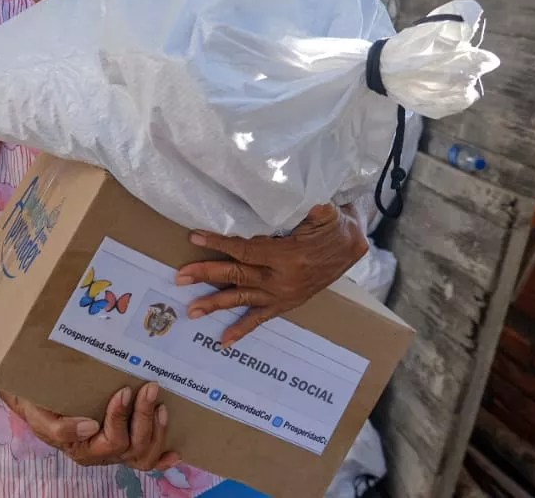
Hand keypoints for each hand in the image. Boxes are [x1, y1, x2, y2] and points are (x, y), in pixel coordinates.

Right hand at [0, 383, 179, 468]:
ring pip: (144, 454)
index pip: (112, 441)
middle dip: (144, 417)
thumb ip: (61, 429)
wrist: (38, 402)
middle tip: (149, 388)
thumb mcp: (41, 417)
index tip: (124, 391)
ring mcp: (118, 450)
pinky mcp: (127, 443)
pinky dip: (163, 459)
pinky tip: (176, 452)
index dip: (121, 418)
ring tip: (161, 406)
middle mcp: (103, 453)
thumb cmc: (41, 408)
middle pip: (134, 447)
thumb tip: (90, 428)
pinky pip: (147, 459)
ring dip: (158, 430)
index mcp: (84, 450)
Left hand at [175, 204, 368, 345]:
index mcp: (288, 256)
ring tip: (192, 310)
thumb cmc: (336, 225)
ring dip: (216, 303)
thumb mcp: (326, 210)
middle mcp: (282, 279)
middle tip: (180, 277)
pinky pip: (261, 318)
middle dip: (206, 275)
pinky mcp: (286, 303)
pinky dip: (243, 329)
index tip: (194, 236)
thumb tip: (298, 193)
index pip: (246, 249)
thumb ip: (310, 206)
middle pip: (237, 275)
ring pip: (243, 298)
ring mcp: (283, 294)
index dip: (219, 243)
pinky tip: (224, 340)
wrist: (354, 247)